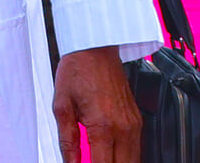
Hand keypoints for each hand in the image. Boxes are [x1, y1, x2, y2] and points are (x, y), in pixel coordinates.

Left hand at [52, 45, 140, 162]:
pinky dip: (124, 156)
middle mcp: (122, 127)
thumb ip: (67, 142)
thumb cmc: (78, 70)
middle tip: (91, 160)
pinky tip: (110, 153)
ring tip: (99, 156)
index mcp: (102, 126)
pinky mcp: (137, 119)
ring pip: (133, 161)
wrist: (96, 47)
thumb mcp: (62, 107)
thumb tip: (70, 162)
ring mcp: (133, 124)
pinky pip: (136, 149)